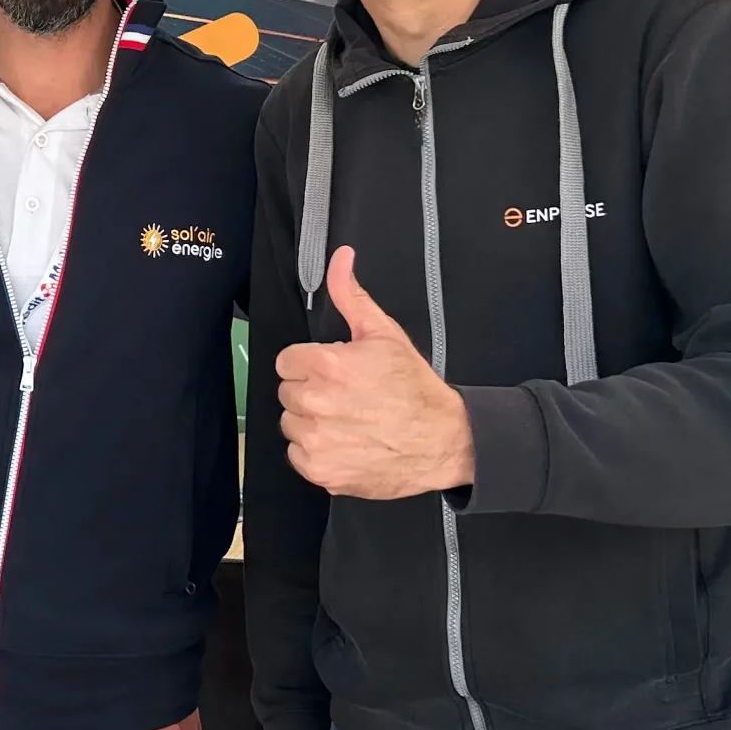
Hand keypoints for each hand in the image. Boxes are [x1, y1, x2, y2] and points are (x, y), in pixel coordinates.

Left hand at [276, 245, 474, 498]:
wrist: (443, 441)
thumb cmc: (414, 388)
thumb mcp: (384, 334)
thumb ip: (350, 295)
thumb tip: (340, 257)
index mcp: (325, 364)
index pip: (287, 361)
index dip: (310, 364)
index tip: (334, 372)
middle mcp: (315, 402)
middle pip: (287, 392)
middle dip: (311, 391)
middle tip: (346, 397)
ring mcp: (317, 440)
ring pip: (291, 424)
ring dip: (312, 423)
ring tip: (348, 420)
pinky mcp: (321, 471)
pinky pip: (299, 456)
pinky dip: (317, 453)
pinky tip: (346, 443)